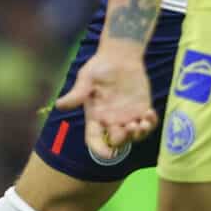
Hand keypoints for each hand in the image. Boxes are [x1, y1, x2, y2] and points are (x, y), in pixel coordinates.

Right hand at [54, 41, 155, 159]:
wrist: (119, 56)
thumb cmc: (100, 67)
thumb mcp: (86, 79)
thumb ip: (77, 94)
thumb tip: (59, 105)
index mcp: (95, 117)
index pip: (95, 139)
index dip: (100, 149)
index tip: (109, 153)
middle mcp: (111, 121)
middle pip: (117, 141)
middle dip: (124, 139)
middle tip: (130, 127)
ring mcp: (127, 117)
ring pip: (134, 136)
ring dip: (140, 134)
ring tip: (143, 122)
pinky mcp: (142, 110)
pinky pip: (148, 124)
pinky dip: (151, 124)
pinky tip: (150, 114)